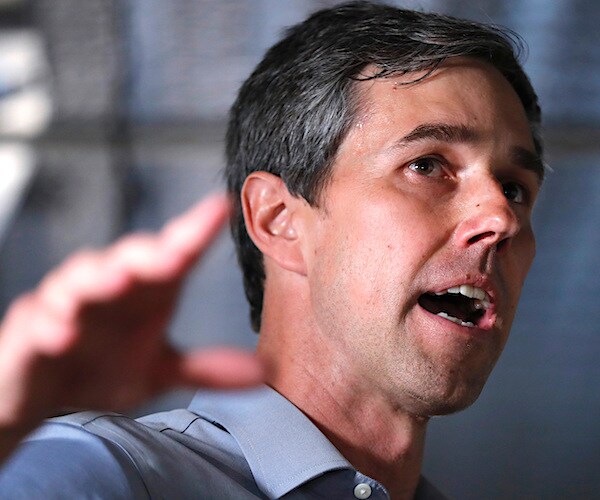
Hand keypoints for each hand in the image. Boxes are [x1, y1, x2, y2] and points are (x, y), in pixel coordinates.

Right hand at [0, 193, 263, 454]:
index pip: (174, 254)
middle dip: (147, 253)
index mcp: (145, 292)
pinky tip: (63, 334)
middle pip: (128, 259)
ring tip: (116, 282)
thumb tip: (263, 370)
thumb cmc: (102, 369)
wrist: (45, 397)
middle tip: (170, 254)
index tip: (221, 208)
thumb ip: (206, 369)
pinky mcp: (29, 329)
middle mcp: (109, 288)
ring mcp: (67, 304)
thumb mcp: (158, 372)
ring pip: (79, 278)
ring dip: (97, 277)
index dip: (196, 231)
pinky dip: (51, 323)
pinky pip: (37, 320)